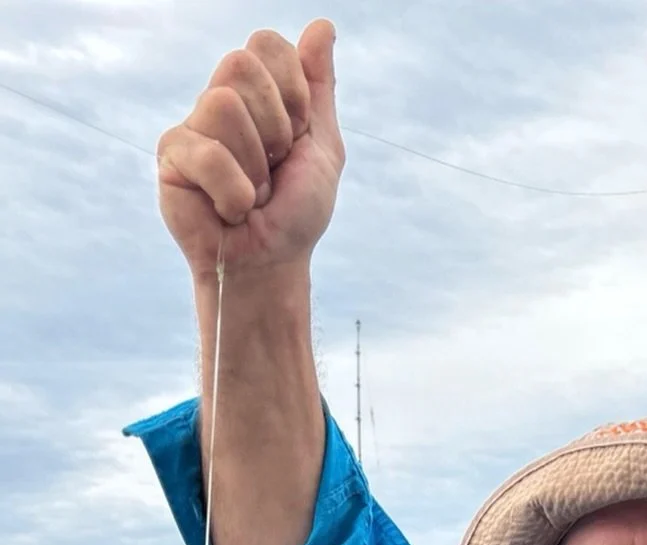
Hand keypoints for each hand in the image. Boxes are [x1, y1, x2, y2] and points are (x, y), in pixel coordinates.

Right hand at [157, 19, 344, 279]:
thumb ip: (319, 87)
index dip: (292, 93)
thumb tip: (322, 26)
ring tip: (251, 193)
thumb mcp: (322, 148)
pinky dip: (233, 190)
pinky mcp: (171, 157)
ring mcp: (192, 126)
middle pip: (240, 65)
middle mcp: (220, 100)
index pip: (266, 45)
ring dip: (254, 165)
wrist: (271, 264)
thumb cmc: (294, 213)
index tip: (297, 138)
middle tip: (273, 168)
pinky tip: (230, 210)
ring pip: (223, 106)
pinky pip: (206, 152)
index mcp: (257, 92)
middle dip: (274, 126)